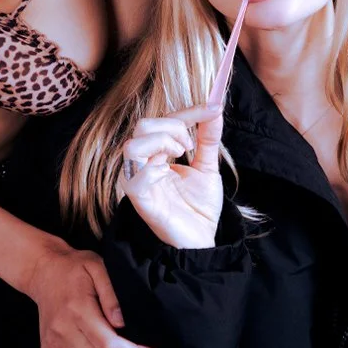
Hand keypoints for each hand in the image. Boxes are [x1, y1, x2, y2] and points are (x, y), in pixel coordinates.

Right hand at [26, 240, 149, 347]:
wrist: (44, 270)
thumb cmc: (74, 267)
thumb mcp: (97, 266)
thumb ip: (110, 294)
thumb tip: (121, 322)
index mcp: (79, 310)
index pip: (108, 343)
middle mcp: (63, 330)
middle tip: (140, 347)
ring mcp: (53, 342)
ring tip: (123, 345)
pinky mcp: (48, 347)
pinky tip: (99, 346)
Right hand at [122, 104, 223, 249]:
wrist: (203, 239)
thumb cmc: (199, 206)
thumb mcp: (207, 166)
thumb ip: (208, 138)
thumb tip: (215, 108)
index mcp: (158, 155)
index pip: (163, 121)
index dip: (189, 111)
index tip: (213, 108)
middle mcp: (145, 165)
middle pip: (142, 126)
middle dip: (172, 127)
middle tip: (190, 145)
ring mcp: (140, 182)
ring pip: (132, 146)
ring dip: (161, 142)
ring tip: (181, 154)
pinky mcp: (141, 202)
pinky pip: (134, 179)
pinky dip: (152, 169)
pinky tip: (167, 172)